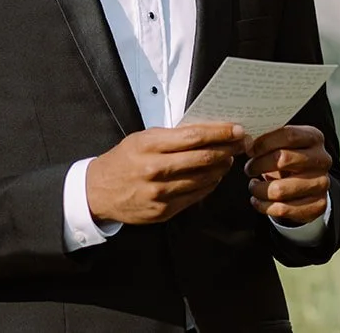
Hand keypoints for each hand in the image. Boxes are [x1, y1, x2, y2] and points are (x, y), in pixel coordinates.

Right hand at [86, 123, 245, 224]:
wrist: (98, 192)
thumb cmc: (123, 160)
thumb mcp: (142, 139)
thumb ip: (172, 136)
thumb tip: (207, 132)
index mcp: (149, 145)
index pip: (194, 136)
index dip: (220, 133)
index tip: (237, 129)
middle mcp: (155, 169)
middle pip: (202, 158)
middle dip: (227, 149)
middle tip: (241, 144)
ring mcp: (160, 193)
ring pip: (203, 179)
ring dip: (221, 168)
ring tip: (229, 159)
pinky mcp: (163, 211)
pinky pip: (195, 196)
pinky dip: (209, 184)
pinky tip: (214, 176)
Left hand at [243, 124, 331, 226]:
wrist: (310, 182)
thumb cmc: (291, 158)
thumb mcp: (284, 143)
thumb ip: (269, 139)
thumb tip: (245, 141)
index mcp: (314, 137)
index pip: (288, 135)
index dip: (264, 142)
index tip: (250, 150)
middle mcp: (322, 159)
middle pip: (283, 159)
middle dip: (259, 165)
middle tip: (248, 168)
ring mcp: (322, 183)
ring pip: (280, 189)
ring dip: (259, 189)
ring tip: (253, 186)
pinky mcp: (318, 205)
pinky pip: (283, 209)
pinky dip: (264, 206)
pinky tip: (257, 200)